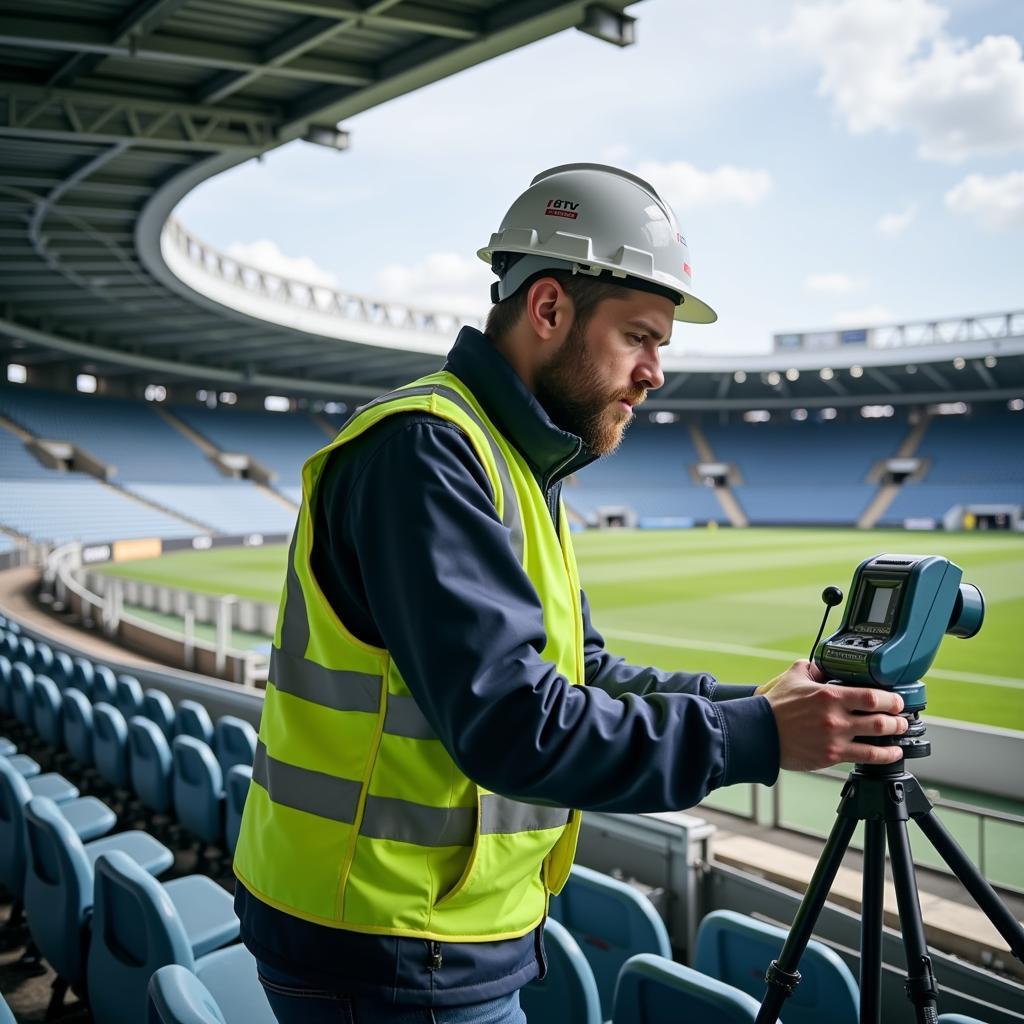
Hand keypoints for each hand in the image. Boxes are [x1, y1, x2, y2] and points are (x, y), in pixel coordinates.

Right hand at [759, 660, 908, 770]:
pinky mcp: (832, 756)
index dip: (891, 699)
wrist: (760, 733)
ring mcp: (835, 739)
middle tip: (902, 717)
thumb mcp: (794, 677)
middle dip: (898, 719)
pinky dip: (884, 755)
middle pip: (881, 719)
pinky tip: (891, 753)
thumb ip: (812, 669)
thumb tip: (824, 667)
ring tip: (899, 732)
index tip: (896, 699)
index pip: (872, 697)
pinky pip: (866, 757)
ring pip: (878, 739)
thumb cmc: (774, 707)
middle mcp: (836, 718)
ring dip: (894, 736)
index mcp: (829, 696)